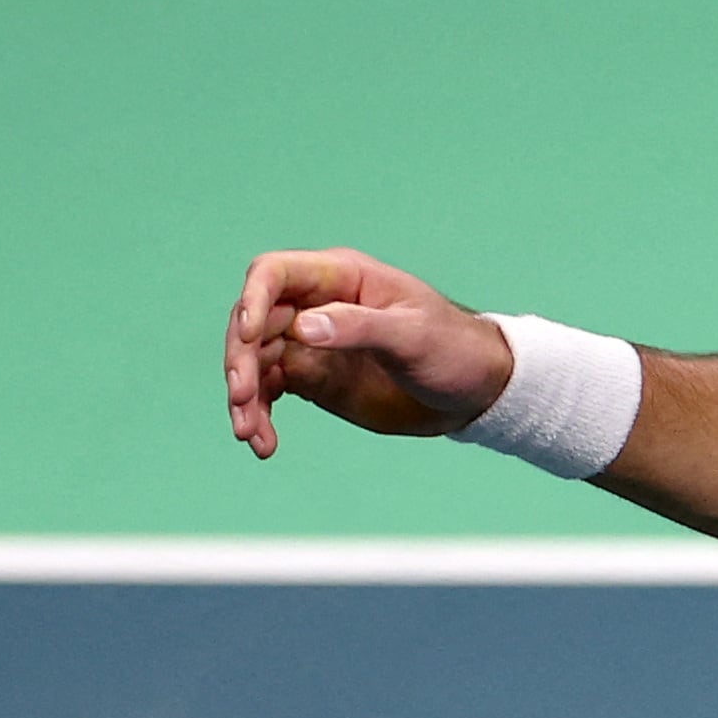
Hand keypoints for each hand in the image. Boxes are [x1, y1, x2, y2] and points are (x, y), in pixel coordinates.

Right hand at [223, 249, 514, 457]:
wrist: (477, 390)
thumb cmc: (455, 348)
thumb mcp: (413, 335)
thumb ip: (360, 327)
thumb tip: (303, 326)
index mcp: (339, 278)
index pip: (274, 274)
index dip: (252, 300)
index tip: (248, 335)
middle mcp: (314, 305)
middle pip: (252, 321)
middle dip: (241, 358)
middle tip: (243, 397)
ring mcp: (309, 342)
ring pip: (255, 360)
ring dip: (245, 395)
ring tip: (249, 434)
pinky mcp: (312, 376)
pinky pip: (271, 390)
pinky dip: (261, 414)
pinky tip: (264, 443)